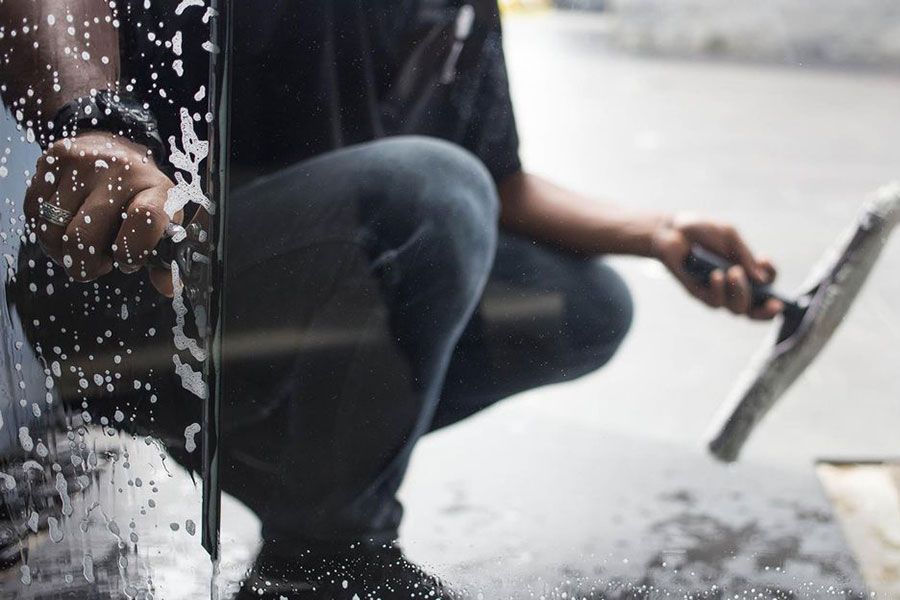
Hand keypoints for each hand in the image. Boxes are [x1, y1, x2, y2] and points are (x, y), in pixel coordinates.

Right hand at [23, 131, 177, 295]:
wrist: (117, 147)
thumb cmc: (141, 192)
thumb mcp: (164, 220)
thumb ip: (164, 258)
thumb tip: (169, 288)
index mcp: (156, 189)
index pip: (146, 219)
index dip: (131, 252)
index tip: (128, 261)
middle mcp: (120, 171)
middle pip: (82, 238)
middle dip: (85, 266)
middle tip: (97, 265)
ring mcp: (84, 163)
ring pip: (52, 230)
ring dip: (62, 252)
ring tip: (81, 246)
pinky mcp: (54, 159)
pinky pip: (34, 213)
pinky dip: (46, 232)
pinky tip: (65, 228)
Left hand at [651, 214, 781, 319]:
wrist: (671, 229)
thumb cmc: (702, 232)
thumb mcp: (729, 236)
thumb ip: (745, 256)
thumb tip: (762, 279)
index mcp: (746, 271)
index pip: (767, 284)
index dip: (772, 276)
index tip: (765, 260)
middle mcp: (733, 287)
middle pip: (755, 310)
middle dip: (766, 309)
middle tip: (772, 300)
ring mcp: (716, 292)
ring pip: (737, 309)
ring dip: (741, 292)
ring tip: (733, 271)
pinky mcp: (698, 294)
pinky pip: (714, 302)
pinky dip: (718, 289)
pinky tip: (716, 274)